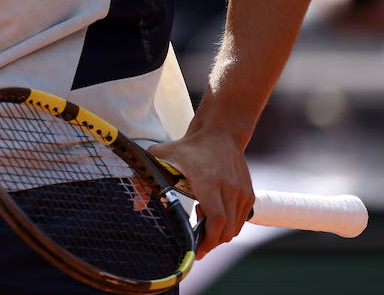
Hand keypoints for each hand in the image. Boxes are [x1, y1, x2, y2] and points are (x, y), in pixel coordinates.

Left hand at [151, 128, 252, 258]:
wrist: (220, 133)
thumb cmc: (190, 147)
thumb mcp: (165, 155)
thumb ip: (149, 174)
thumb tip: (135, 201)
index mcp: (209, 181)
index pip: (217, 220)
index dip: (208, 240)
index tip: (196, 251)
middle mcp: (229, 188)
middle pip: (225, 230)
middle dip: (210, 242)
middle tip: (196, 242)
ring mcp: (242, 192)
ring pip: (233, 228)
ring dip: (219, 233)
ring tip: (203, 219)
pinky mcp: (248, 194)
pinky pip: (240, 220)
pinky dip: (228, 224)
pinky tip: (213, 211)